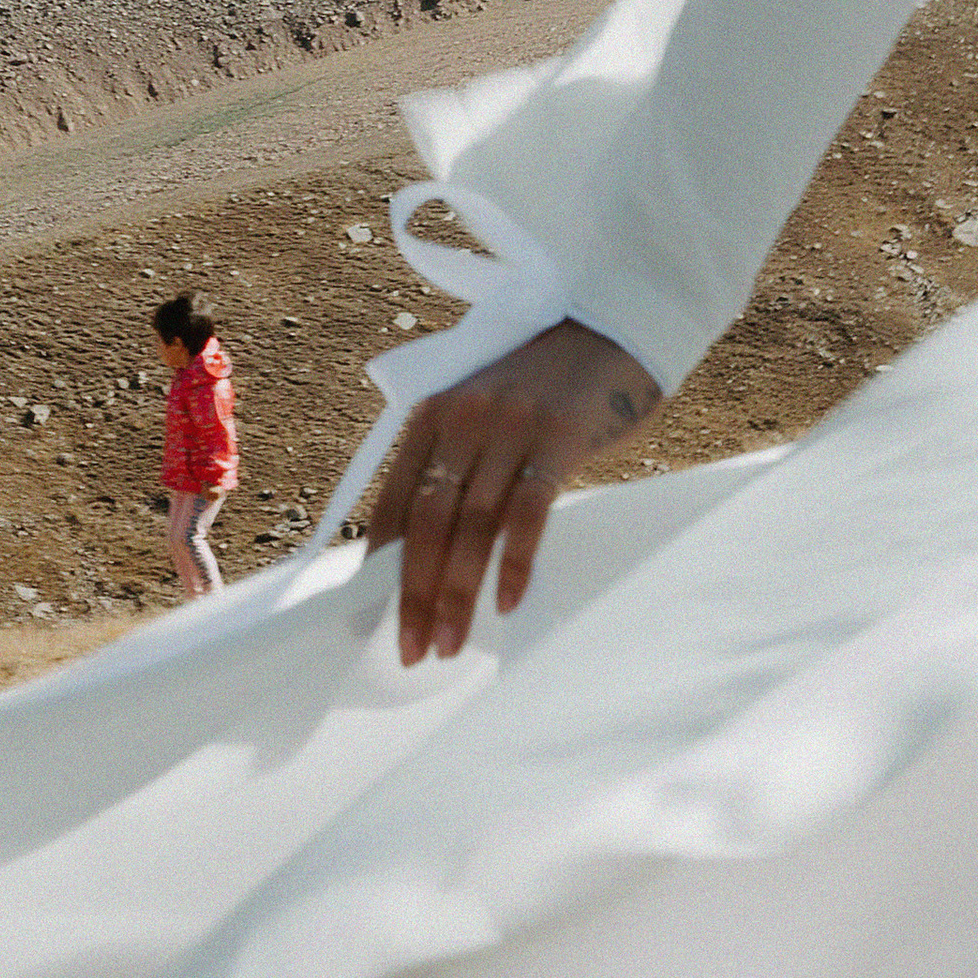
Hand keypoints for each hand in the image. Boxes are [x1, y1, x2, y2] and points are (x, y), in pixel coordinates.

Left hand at [365, 319, 661, 663]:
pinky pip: (529, 509)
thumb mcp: (484, 413)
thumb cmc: (545, 386)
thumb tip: (430, 557)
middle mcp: (462, 418)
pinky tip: (507, 603)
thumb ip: (456, 467)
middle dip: (414, 594)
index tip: (366, 623)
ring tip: (449, 644)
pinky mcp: (559, 435)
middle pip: (426, 521)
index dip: (377, 568)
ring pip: (471, 523)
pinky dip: (515, 560)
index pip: (392, 504)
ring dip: (457, 592)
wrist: (610, 326)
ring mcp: (510, 425)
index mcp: (431, 416)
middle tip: (412, 651)